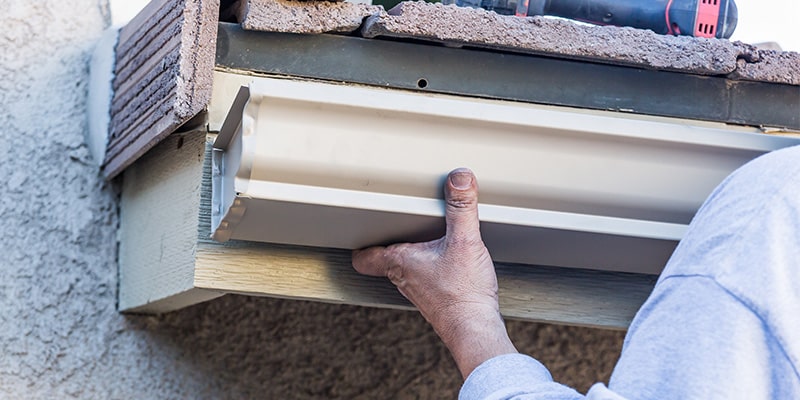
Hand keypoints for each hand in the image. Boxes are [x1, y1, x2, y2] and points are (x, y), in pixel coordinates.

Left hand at [352, 168, 516, 377]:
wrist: (476, 329)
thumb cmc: (463, 294)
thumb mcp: (465, 241)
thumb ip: (461, 207)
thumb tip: (459, 178)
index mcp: (400, 262)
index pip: (364, 256)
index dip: (360, 243)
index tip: (360, 230)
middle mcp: (404, 278)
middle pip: (385, 259)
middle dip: (389, 242)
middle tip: (393, 225)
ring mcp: (419, 291)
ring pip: (405, 270)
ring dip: (411, 256)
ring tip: (422, 239)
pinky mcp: (437, 299)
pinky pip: (426, 279)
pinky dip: (431, 268)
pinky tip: (448, 262)